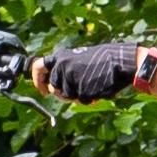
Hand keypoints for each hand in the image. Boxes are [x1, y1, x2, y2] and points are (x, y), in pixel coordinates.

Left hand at [38, 40, 156, 107]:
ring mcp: (71, 78)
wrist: (120, 60)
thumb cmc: (102, 59)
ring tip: (91, 83)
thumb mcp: (78, 57)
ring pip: (68, 96)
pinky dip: (89, 97)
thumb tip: (53, 84)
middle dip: (64, 92)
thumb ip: (65, 68)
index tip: (42, 90)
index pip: (37, 67)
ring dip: (78, 94)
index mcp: (61, 57)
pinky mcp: (81, 89)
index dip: (37, 80)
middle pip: (54, 88)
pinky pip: (81, 100)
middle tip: (78, 88)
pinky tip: (97, 87)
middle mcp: (62, 67)